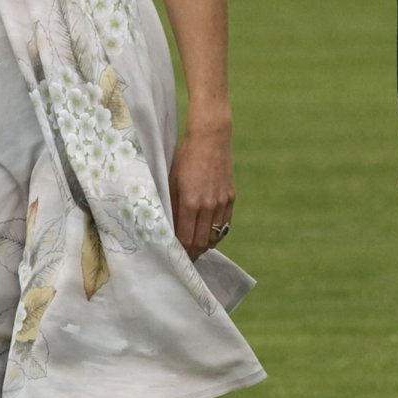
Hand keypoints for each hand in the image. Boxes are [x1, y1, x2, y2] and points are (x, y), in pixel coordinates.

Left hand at [169, 124, 233, 259]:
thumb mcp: (171, 181)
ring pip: (215, 237)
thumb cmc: (185, 157)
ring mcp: (222, 203)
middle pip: (201, 242)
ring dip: (204, 246)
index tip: (174, 257)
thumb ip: (171, 206)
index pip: (186, 239)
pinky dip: (216, 234)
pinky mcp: (230, 198)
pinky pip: (224, 225)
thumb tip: (168, 228)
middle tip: (183, 259)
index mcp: (190, 202)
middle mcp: (208, 206)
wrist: (210, 138)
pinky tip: (207, 234)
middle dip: (192, 254)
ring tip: (195, 249)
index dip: (180, 251)